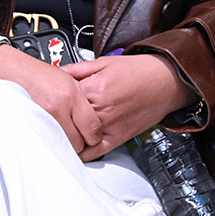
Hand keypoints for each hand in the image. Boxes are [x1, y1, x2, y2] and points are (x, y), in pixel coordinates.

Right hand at [0, 46, 102, 155]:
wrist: (11, 71)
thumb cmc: (37, 74)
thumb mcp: (67, 79)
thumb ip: (82, 101)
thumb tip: (95, 120)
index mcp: (71, 95)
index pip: (93, 127)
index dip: (94, 137)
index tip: (92, 138)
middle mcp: (59, 107)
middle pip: (80, 142)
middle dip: (79, 142)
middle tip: (75, 137)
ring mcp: (44, 117)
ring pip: (64, 146)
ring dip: (64, 145)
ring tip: (60, 136)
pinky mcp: (31, 125)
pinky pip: (47, 143)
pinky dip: (49, 143)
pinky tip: (49, 136)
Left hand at [61, 54, 190, 159]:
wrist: (166, 80)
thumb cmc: (138, 71)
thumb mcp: (104, 62)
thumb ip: (77, 68)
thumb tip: (56, 71)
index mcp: (96, 88)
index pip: (63, 97)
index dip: (53, 97)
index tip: (48, 96)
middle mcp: (102, 109)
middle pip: (68, 118)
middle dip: (58, 116)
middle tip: (50, 114)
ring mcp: (110, 126)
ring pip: (78, 137)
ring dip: (67, 134)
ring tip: (58, 130)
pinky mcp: (118, 138)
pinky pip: (95, 151)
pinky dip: (82, 153)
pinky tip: (73, 149)